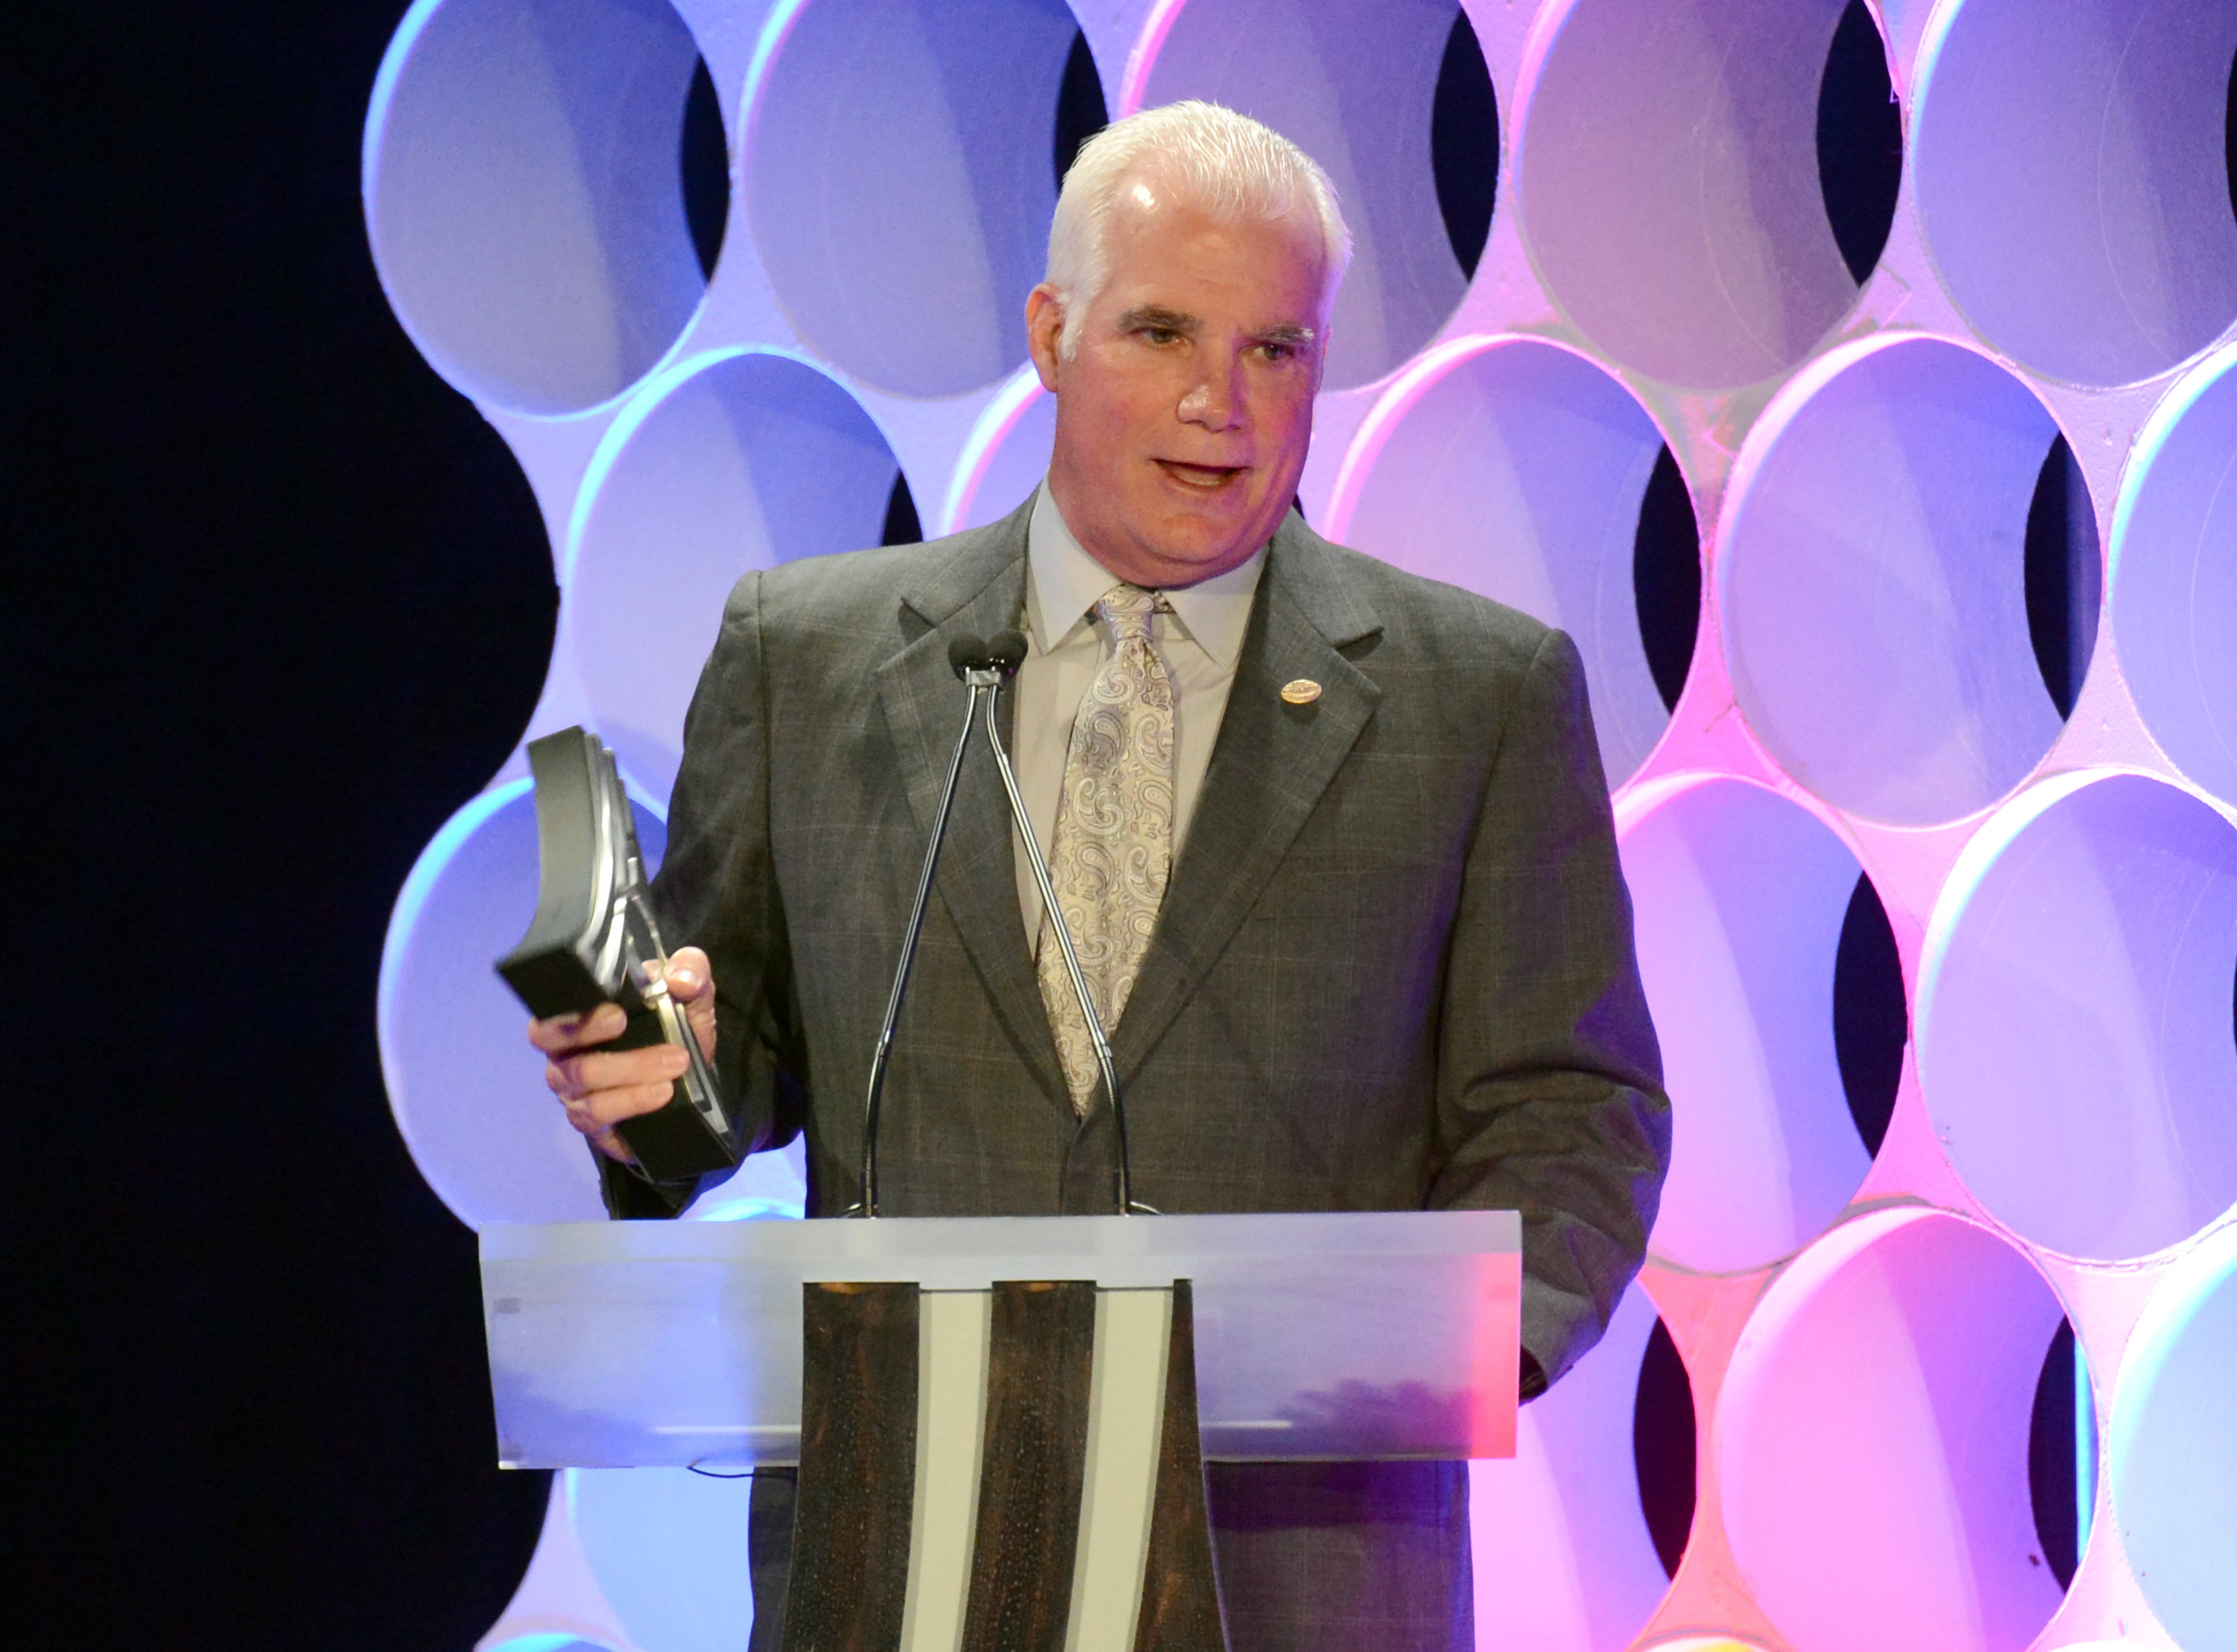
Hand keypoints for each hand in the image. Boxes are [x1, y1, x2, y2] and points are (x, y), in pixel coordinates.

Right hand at [528, 947, 717, 1164]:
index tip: (615, 1012)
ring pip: (582, 1080)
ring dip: (632, 1071)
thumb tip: (680, 977)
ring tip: (675, 1063)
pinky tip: (663, 1092)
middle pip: (556, 1045)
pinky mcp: (590, 1121)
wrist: (687, 1085)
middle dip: (593, 1034)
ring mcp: (573, 1090)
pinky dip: (633, 1102)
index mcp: (576, 1016)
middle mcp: (564, 1054)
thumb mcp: (690, 997)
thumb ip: (690, 972)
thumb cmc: (673, 1030)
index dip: (571, 1014)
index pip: (548, 1015)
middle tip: (628, 1026)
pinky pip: (597, 1115)